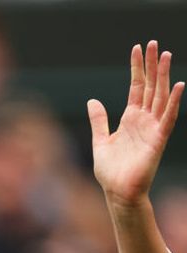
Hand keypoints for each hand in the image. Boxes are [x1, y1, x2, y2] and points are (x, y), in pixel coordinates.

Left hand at [87, 41, 183, 207]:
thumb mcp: (100, 141)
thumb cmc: (110, 171)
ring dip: (164, 76)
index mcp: (130, 119)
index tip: (138, 49)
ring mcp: (152, 128)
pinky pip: (168, 118)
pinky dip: (173, 102)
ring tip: (166, 55)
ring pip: (160, 97)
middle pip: (150, 87)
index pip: (136, 87)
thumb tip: (93, 100)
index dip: (137, 69)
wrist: (118, 192)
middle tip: (155, 44)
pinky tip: (177, 85)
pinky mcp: (158, 140)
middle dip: (152, 65)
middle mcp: (143, 120)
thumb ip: (99, 121)